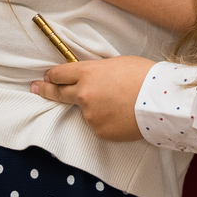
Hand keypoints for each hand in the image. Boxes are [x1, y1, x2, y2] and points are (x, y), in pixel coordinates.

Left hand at [31, 55, 153, 141]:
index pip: (60, 74)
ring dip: (96, 108)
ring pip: (86, 111)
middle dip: (45, 90)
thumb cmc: (144, 76)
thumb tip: (91, 78)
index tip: (47, 77)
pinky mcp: (100, 131)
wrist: (160, 101)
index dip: (53, 75)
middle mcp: (83, 94)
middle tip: (35, 88)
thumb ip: (97, 72)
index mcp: (87, 73)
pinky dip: (107, 121)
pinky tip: (123, 115)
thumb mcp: (117, 64)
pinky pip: (99, 125)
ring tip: (120, 103)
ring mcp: (90, 115)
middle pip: (58, 93)